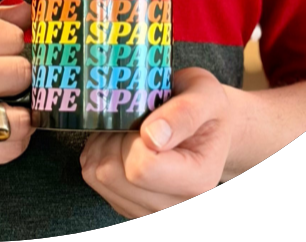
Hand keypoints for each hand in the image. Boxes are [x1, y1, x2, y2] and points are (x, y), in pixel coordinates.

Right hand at [0, 3, 33, 184]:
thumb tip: (31, 12)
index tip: (1, 53)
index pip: (12, 37)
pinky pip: (9, 149)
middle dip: (15, 77)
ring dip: (16, 113)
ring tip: (0, 107)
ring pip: (21, 117)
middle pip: (21, 73)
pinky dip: (9, 140)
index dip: (10, 46)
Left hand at [79, 67, 231, 216]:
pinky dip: (99, 155)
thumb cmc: (207, 110)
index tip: (145, 119)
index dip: (132, 136)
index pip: (141, 168)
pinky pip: (94, 181)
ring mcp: (152, 211)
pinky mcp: (132, 208)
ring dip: (103, 146)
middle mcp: (176, 205)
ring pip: (99, 178)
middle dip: (113, 138)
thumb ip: (184, 113)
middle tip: (132, 120)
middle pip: (112, 174)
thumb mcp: (205, 95)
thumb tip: (151, 137)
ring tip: (126, 130)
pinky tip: (120, 143)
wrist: (210, 131)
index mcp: (198, 180)